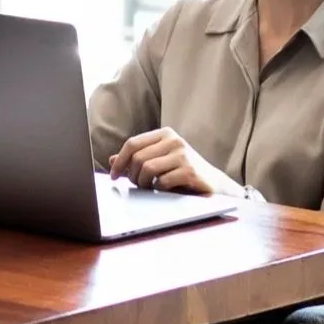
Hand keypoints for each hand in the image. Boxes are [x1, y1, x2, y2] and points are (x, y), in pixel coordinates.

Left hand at [107, 127, 238, 198]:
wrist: (212, 183)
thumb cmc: (182, 171)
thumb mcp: (159, 162)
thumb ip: (138, 159)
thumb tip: (111, 160)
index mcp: (165, 134)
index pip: (132, 144)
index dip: (119, 161)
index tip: (114, 175)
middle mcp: (174, 141)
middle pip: (138, 158)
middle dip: (133, 176)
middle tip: (138, 185)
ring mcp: (183, 154)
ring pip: (147, 169)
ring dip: (144, 183)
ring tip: (150, 188)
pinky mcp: (190, 171)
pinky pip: (162, 181)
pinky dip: (159, 189)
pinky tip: (166, 189)